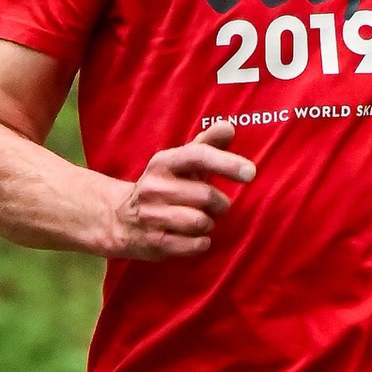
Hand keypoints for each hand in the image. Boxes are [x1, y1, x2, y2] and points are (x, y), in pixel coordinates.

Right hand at [107, 124, 254, 260]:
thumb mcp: (180, 163)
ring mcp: (151, 216)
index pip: (198, 156)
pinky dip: (201, 243)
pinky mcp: (154, 242)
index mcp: (163, 163)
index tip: (251, 172)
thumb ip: (207, 144)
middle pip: (206, 195)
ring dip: (209, 223)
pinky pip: (194, 245)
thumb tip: (228, 127)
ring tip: (200, 220)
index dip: (226, 163)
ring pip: (200, 222)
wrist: (120, 218)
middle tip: (214, 205)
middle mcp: (154, 187)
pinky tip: (193, 237)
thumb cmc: (164, 186)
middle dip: (219, 203)